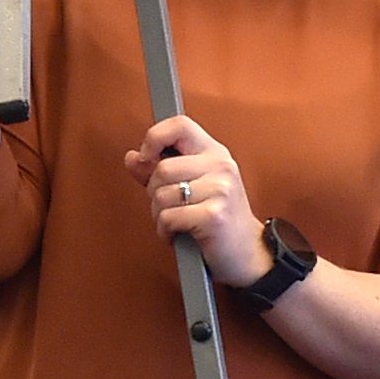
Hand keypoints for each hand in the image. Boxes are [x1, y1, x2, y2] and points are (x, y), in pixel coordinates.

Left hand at [128, 113, 269, 288]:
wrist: (247, 253)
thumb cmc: (217, 219)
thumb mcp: (191, 187)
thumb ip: (159, 170)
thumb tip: (132, 158)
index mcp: (214, 152)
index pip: (180, 125)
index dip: (155, 137)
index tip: (146, 157)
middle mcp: (220, 166)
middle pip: (162, 168)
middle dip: (154, 193)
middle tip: (168, 207)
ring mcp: (220, 190)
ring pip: (162, 195)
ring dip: (159, 215)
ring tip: (176, 222)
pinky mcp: (214, 215)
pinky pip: (168, 217)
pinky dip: (165, 231)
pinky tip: (179, 234)